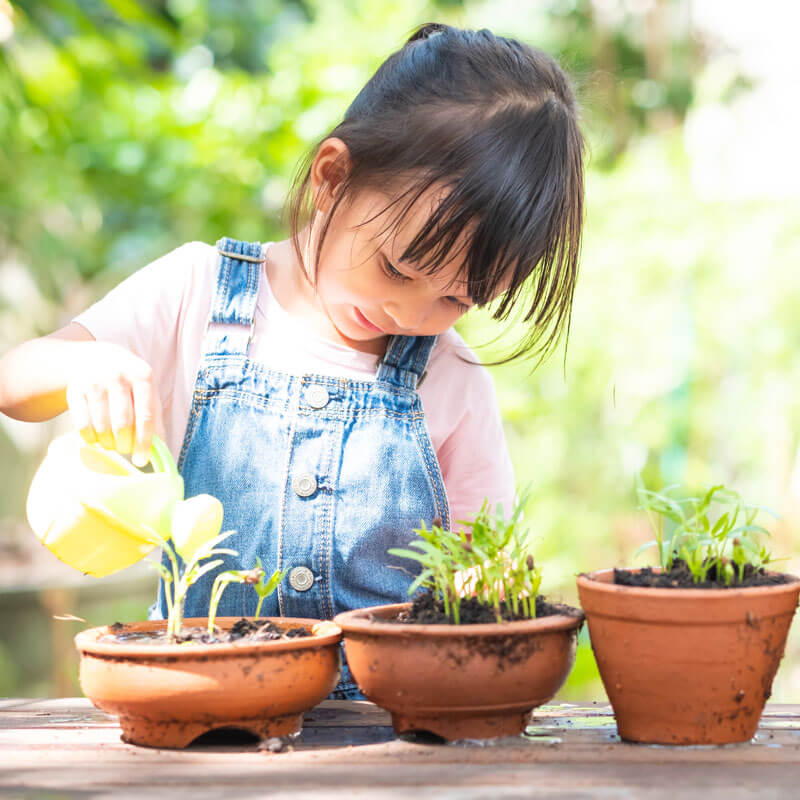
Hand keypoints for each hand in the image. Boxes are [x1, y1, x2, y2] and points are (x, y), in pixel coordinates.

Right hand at [65, 342, 161, 466]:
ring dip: (107, 443)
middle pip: (123, 423)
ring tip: (111, 444)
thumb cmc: (128, 382)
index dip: (144, 442)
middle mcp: (118, 376)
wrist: (95, 357)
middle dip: (124, 444)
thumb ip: (155, 417)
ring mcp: (94, 381)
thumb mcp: (147, 391)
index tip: (141, 460)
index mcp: (143, 376)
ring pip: (101, 426)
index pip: (146, 416)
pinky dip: (89, 438)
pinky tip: (95, 439)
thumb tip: (162, 449)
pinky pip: (81, 424)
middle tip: (125, 449)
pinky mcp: (74, 389)